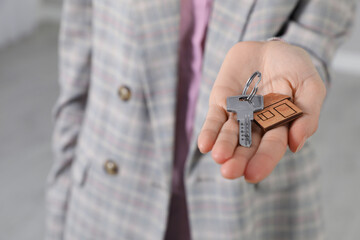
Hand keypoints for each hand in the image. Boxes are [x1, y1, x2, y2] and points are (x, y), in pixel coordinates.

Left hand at [197, 41, 325, 182]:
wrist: (269, 46)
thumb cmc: (293, 67)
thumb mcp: (310, 85)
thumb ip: (307, 114)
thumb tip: (296, 144)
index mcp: (279, 125)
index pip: (271, 146)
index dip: (263, 160)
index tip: (252, 174)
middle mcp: (257, 124)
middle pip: (247, 146)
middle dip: (239, 160)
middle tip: (230, 172)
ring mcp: (237, 114)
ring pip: (229, 135)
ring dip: (223, 147)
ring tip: (219, 157)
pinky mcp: (221, 102)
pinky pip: (214, 119)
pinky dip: (209, 132)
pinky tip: (204, 145)